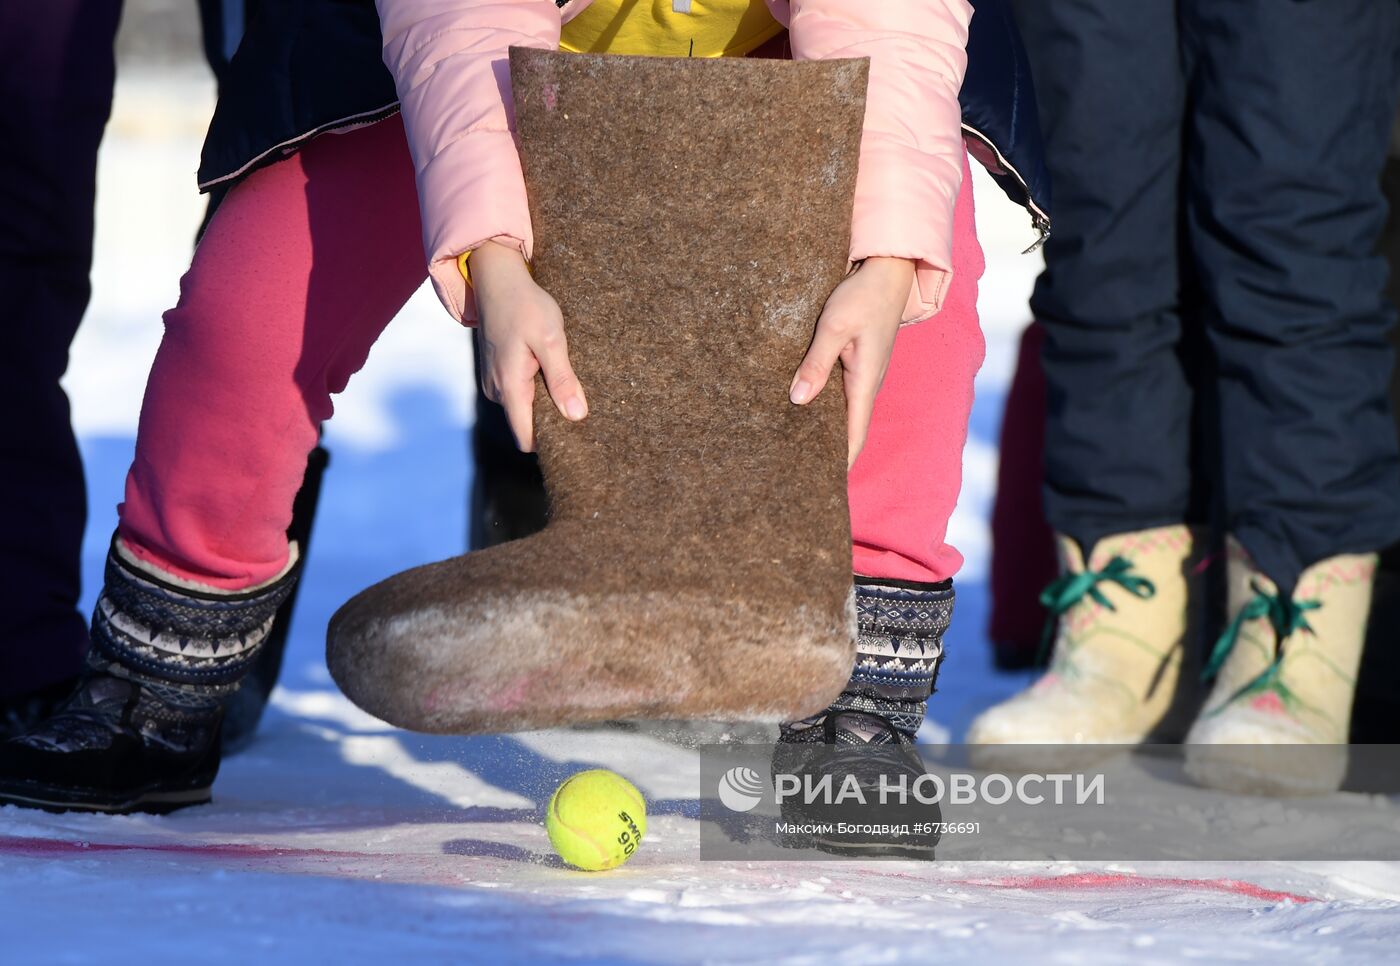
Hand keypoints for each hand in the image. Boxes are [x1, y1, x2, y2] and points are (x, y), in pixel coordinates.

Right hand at [471, 239, 587, 451]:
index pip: (525, 438)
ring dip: (544, 400)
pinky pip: (518, 394)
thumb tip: (576, 415)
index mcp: (510, 386)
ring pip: (523, 409)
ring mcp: (493, 382)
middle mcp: (496, 391)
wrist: (497, 279)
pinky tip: (548, 369)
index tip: (576, 436)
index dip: (550, 443)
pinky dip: (535, 388)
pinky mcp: (495, 373)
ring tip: (564, 378)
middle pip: (526, 425)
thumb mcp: (550, 339)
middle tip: (578, 400)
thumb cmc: (525, 304)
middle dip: (551, 420)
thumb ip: (562, 379)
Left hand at [789, 257, 913, 466]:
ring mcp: (863, 373)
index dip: (840, 464)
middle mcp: (867, 384)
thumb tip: (797, 400)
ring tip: (794, 447)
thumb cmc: (862, 295)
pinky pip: (840, 393)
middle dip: (827, 452)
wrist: (886, 269)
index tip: (822, 486)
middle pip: (847, 429)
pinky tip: (802, 409)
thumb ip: (816, 363)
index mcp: (865, 382)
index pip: (853, 436)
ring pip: (843, 411)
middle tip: (798, 472)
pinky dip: (823, 405)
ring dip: (824, 428)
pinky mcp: (856, 361)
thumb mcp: (834, 327)